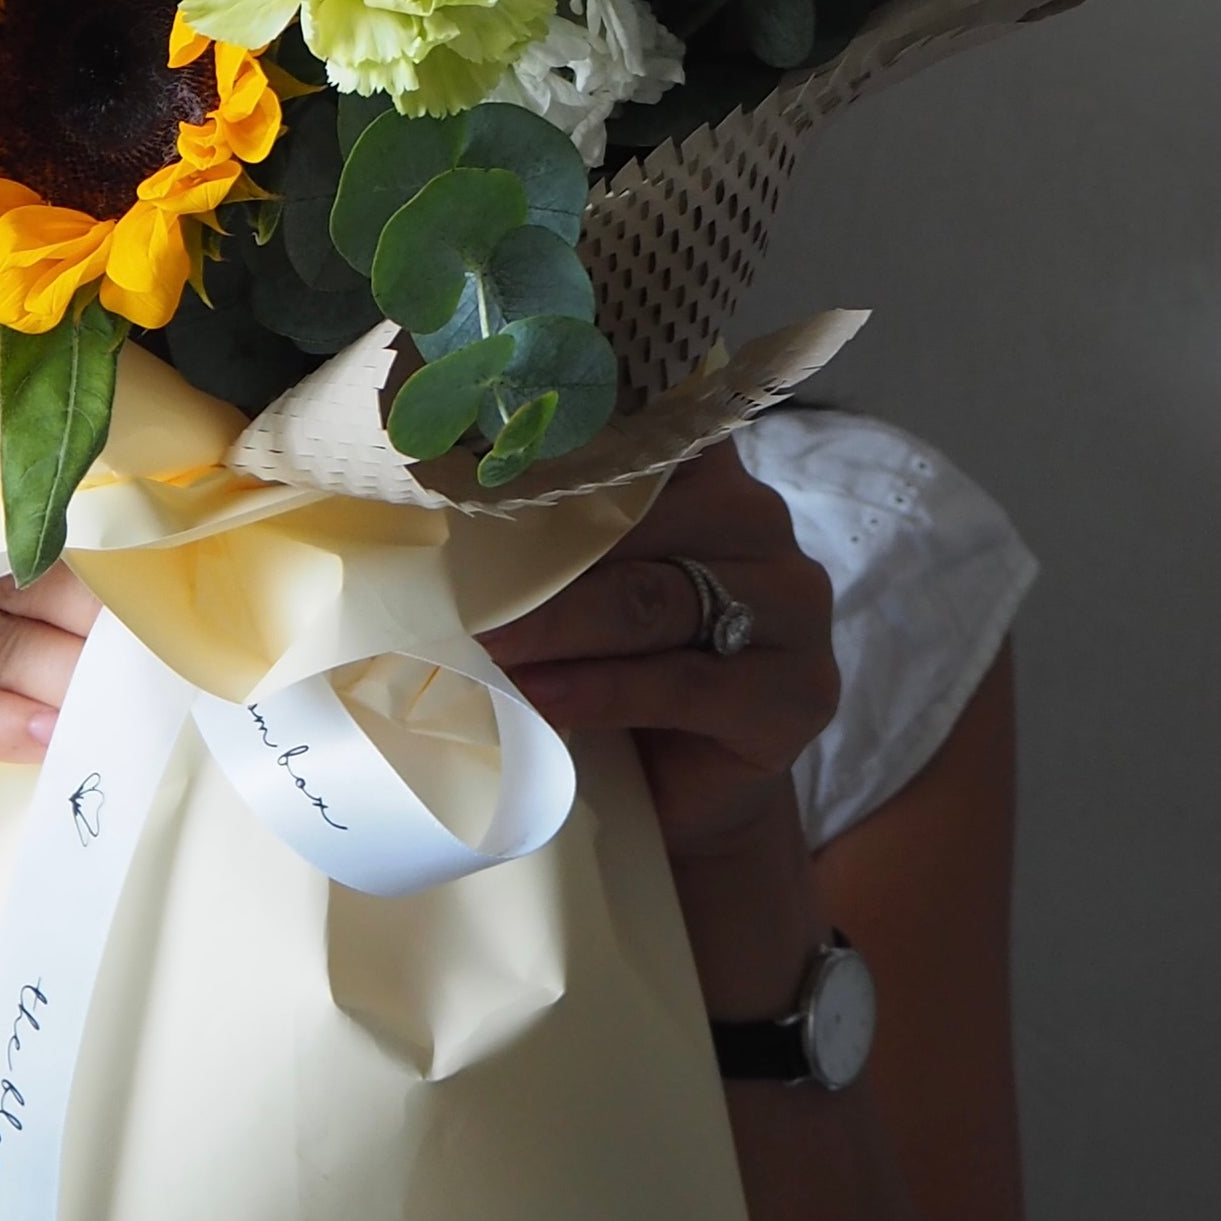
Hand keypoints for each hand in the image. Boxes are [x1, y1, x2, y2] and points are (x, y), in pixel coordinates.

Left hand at [481, 447, 838, 984]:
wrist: (694, 793)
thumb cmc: (622, 665)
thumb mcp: (584, 584)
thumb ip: (547, 536)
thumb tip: (425, 518)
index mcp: (708, 473)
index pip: (643, 426)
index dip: (562, 435)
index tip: (474, 446)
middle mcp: (759, 522)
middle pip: (635, 520)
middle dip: (532, 556)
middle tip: (448, 583)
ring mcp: (789, 607)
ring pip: (650, 599)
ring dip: (554, 626)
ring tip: (483, 647)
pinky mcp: (794, 691)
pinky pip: (679, 681)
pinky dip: (597, 689)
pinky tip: (540, 698)